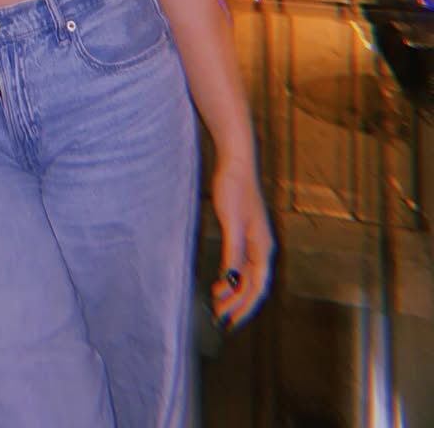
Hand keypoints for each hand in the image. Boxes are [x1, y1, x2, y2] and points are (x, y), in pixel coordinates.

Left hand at [210, 159, 274, 329]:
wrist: (235, 161)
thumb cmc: (234, 187)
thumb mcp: (231, 222)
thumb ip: (233, 252)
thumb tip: (232, 282)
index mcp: (263, 247)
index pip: (257, 287)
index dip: (245, 306)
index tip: (230, 321)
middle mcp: (262, 247)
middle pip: (252, 285)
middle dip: (237, 304)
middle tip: (218, 318)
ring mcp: (254, 240)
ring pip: (246, 276)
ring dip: (234, 292)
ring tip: (217, 304)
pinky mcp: (244, 232)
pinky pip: (241, 263)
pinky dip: (231, 277)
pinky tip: (222, 281)